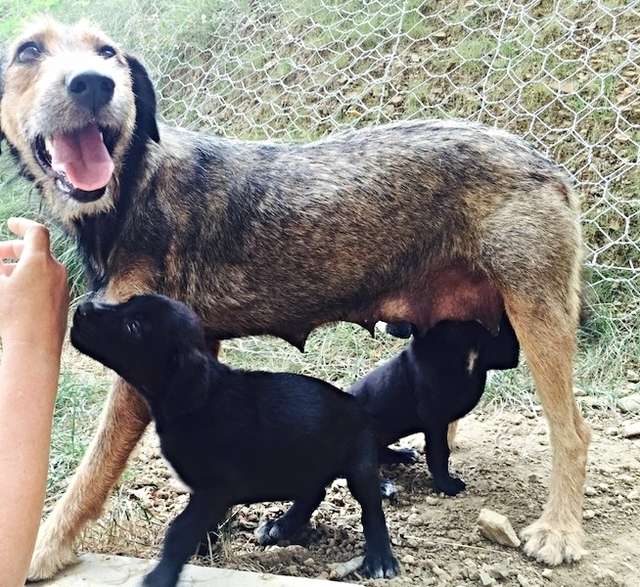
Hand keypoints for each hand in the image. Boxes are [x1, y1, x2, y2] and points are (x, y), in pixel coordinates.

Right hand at [0, 218, 68, 353]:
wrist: (35, 347)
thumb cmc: (12, 316)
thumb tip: (0, 267)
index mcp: (41, 261)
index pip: (36, 231)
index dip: (22, 225)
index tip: (11, 224)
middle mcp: (56, 270)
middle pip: (36, 250)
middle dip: (13, 249)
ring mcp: (62, 285)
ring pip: (41, 267)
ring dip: (20, 266)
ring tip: (1, 275)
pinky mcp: (63, 299)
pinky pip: (47, 282)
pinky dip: (31, 279)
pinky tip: (15, 291)